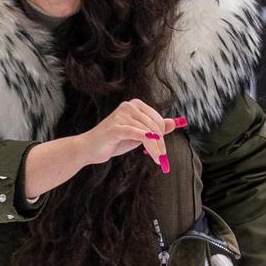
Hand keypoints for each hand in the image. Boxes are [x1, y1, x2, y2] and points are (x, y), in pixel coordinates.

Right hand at [23, 98, 182, 198]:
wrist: (90, 149)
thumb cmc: (113, 141)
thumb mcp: (138, 135)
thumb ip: (156, 128)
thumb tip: (175, 123)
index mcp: (135, 105)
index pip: (157, 119)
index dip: (163, 136)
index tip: (163, 152)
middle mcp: (129, 106)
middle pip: (155, 125)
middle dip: (161, 144)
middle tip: (162, 159)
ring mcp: (122, 115)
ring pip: (149, 131)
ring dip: (156, 149)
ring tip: (158, 160)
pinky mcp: (116, 127)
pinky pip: (139, 135)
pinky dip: (149, 145)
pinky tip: (153, 154)